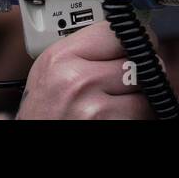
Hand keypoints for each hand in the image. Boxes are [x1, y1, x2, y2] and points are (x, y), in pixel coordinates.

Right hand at [14, 20, 153, 119]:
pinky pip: (144, 115)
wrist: (32, 143)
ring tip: (120, 103)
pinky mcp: (110, 125)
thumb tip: (124, 39)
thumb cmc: (43, 112)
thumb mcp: (50, 71)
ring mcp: (95, 107)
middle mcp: (78, 80)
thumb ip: (83, 51)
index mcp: (61, 58)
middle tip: (128, 81)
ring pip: (146, 91)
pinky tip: (118, 116)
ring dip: (141, 98)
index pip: (115, 33)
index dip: (132, 40)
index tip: (139, 45)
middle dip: (139, 72)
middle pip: (136, 62)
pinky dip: (138, 116)